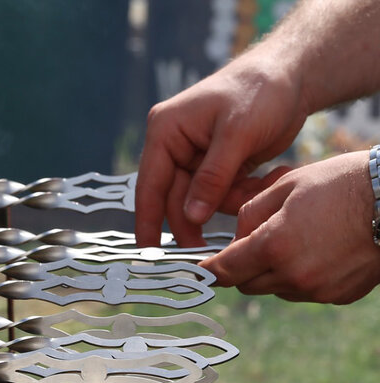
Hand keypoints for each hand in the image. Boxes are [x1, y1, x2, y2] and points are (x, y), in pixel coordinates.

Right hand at [135, 55, 306, 246]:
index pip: (150, 183)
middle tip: (206, 249)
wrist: (294, 73)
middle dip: (194, 219)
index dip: (148, 219)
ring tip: (257, 196)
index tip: (149, 250)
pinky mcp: (218, 164)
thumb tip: (191, 216)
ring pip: (201, 199)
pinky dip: (241, 195)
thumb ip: (212, 178)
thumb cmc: (260, 89)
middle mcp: (174, 145)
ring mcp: (196, 155)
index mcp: (166, 131)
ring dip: (227, 204)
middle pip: (174, 196)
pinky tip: (266, 181)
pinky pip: (221, 193)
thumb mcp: (236, 133)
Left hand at [200, 151, 379, 303]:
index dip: (209, 270)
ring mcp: (319, 290)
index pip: (225, 271)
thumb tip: (234, 240)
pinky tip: (320, 250)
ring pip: (276, 289)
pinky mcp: (339, 296)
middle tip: (254, 242)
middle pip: (248, 284)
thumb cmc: (342, 184)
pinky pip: (305, 292)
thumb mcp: (286, 185)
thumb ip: (250, 214)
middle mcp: (294, 276)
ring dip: (273, 272)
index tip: (201, 268)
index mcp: (274, 246)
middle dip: (243, 267)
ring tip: (297, 239)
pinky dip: (301, 276)